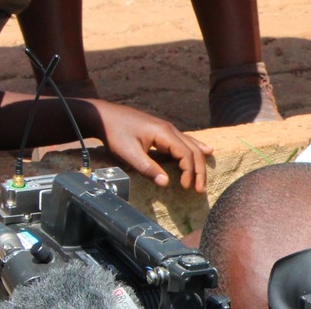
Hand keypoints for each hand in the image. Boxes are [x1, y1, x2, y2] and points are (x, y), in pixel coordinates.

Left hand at [88, 100, 213, 191]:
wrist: (105, 116)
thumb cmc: (115, 133)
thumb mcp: (129, 153)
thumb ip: (148, 168)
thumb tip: (166, 183)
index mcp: (164, 133)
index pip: (186, 154)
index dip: (189, 172)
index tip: (185, 187)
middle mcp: (170, 129)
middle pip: (193, 150)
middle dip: (199, 171)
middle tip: (200, 190)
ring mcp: (167, 128)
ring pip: (191, 145)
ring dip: (198, 163)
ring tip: (202, 179)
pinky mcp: (163, 131)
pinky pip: (185, 141)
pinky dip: (196, 149)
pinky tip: (206, 151)